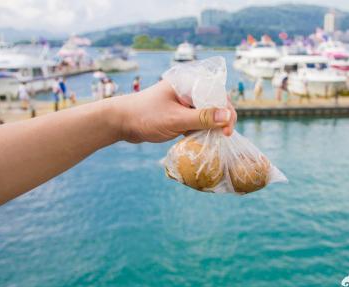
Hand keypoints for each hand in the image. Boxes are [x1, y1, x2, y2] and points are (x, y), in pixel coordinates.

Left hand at [112, 80, 236, 142]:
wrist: (120, 122)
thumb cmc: (145, 116)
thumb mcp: (175, 119)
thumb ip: (202, 118)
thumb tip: (228, 116)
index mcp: (188, 83)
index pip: (218, 93)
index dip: (227, 111)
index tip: (227, 131)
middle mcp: (188, 90)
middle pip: (214, 103)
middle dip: (221, 120)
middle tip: (224, 137)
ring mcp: (183, 102)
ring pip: (206, 114)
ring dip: (211, 127)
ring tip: (215, 140)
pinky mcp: (179, 114)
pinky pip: (196, 121)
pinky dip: (201, 131)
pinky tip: (202, 141)